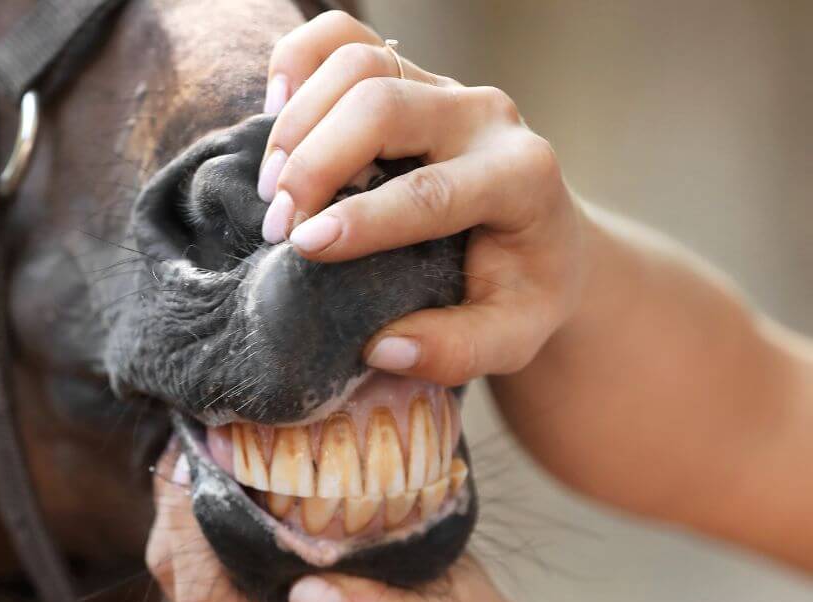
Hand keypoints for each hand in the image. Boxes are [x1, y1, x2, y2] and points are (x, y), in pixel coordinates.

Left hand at [146, 449, 546, 601]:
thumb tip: (309, 598)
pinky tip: (215, 470)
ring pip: (179, 568)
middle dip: (173, 504)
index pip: (203, 590)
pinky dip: (195, 516)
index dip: (187, 525)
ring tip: (198, 443)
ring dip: (178, 507)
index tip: (199, 457)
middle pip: (178, 575)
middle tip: (192, 434)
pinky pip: (199, 562)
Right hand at [258, 11, 588, 384]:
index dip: (363, 217)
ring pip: (359, 62)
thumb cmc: (522, 292)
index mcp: (520, 179)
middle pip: (384, 103)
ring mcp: (444, 87)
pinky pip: (344, 38)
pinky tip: (275, 113)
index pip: (432, 189)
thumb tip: (381, 348)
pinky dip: (298, 61)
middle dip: (317, 162)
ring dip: (299, 122)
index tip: (305, 246)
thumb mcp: (512, 338)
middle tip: (279, 227)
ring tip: (272, 189)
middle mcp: (484, 118)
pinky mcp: (409, 76)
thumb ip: (457, 351)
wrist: (541, 240)